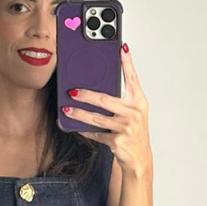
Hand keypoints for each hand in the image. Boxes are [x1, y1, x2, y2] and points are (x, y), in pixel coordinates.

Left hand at [60, 43, 151, 175]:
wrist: (139, 157)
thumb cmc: (134, 131)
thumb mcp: (132, 112)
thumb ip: (122, 99)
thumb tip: (98, 87)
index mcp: (139, 101)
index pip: (132, 78)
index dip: (127, 63)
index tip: (121, 48)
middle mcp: (134, 112)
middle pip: (106, 100)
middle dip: (86, 95)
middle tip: (72, 91)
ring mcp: (126, 127)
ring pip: (97, 118)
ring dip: (80, 113)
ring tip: (68, 108)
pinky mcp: (117, 141)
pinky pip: (96, 134)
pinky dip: (85, 130)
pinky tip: (76, 126)